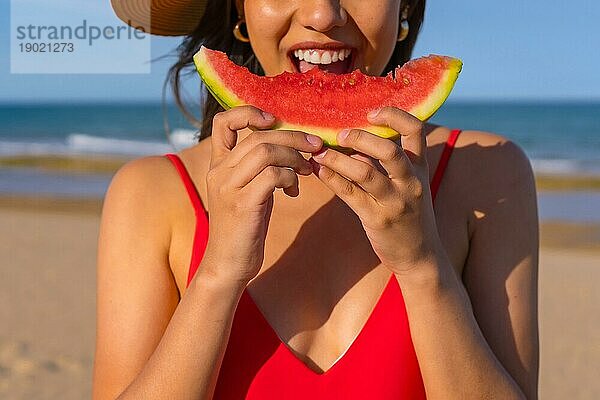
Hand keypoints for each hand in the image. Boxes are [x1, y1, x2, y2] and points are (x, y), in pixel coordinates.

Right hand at [203, 106, 322, 283]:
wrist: (228, 265)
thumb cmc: (243, 228)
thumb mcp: (248, 192)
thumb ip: (260, 170)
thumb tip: (291, 149)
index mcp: (218, 165)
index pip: (222, 123)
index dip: (249, 113)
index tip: (274, 122)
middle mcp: (219, 172)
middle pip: (258, 136)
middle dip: (293, 137)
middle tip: (315, 146)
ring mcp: (228, 187)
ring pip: (265, 151)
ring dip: (294, 157)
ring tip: (307, 170)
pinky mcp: (242, 204)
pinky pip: (272, 176)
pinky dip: (290, 178)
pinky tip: (293, 192)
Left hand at [309, 107, 441, 273]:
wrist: (419, 256)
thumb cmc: (408, 215)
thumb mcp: (407, 185)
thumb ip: (384, 163)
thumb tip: (352, 140)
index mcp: (420, 168)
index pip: (415, 130)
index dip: (393, 115)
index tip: (370, 113)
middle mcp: (411, 182)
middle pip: (388, 150)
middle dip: (360, 138)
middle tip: (340, 135)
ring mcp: (395, 202)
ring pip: (365, 172)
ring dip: (338, 159)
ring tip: (320, 154)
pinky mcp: (378, 219)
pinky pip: (350, 194)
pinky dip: (332, 179)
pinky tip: (319, 171)